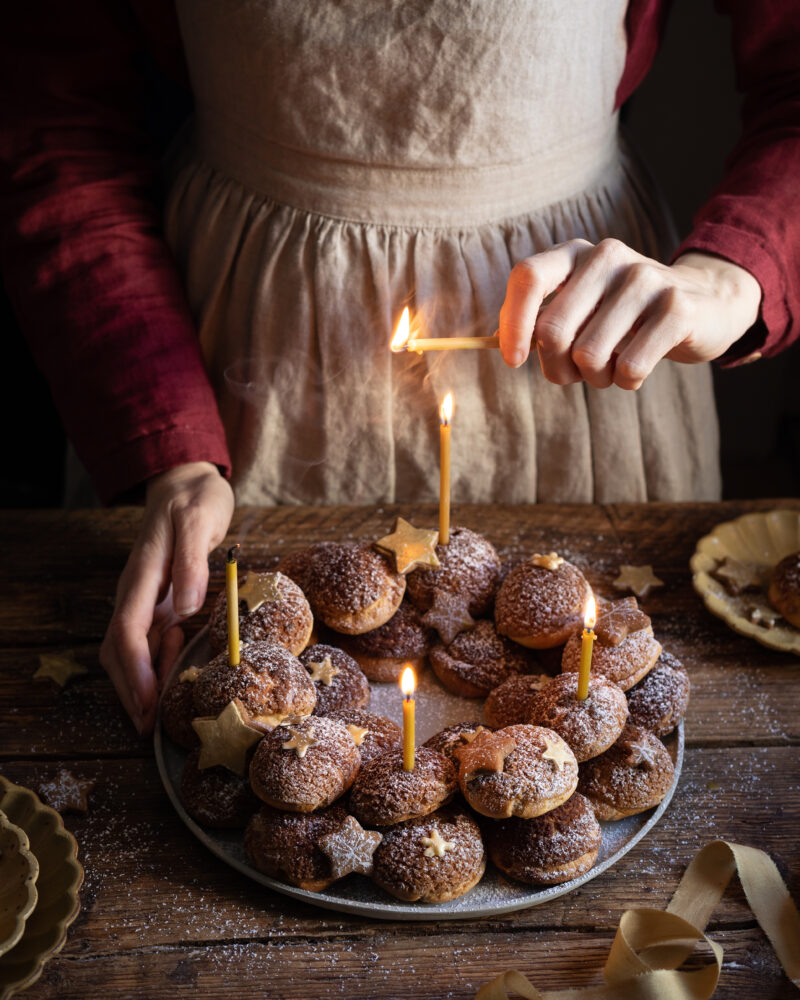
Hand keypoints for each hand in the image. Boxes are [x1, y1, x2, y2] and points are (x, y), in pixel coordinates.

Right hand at [99, 462, 233, 734]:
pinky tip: (177, 679)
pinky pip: (152, 640)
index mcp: (143, 576)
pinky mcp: (160, 599)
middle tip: (148, 728)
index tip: (146, 704)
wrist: (186, 482)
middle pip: (121, 650)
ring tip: (161, 715)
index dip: (135, 672)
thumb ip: (192, 561)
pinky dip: (160, 665)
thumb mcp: (198, 520)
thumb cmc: (194, 499)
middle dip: (132, 690)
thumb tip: (186, 606)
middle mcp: (138, 592)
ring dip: (144, 683)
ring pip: (133, 650)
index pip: (127, 632)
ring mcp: (147, 597)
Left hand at [498, 239, 761, 388]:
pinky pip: (628, 366)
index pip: (528, 277)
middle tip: (575, 373)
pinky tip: (637, 370)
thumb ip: (540, 320)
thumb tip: (499, 344)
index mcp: (575, 253)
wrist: (705, 303)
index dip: (513, 324)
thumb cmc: (625, 317)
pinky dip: (626, 382)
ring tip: (611, 369)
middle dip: (557, 367)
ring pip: (589, 355)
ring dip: (595, 378)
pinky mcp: (677, 308)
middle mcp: (607, 256)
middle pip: (553, 330)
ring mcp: (645, 279)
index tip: (514, 360)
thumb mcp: (581, 307)